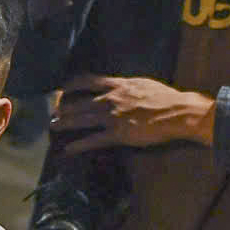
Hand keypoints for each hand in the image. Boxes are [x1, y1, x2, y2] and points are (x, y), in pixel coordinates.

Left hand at [53, 72, 211, 149]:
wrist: (176, 112)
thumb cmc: (165, 97)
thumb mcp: (143, 84)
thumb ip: (128, 86)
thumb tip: (121, 86)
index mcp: (118, 85)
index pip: (89, 80)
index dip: (72, 83)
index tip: (63, 87)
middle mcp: (110, 99)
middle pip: (80, 102)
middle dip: (64, 107)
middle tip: (53, 112)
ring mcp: (112, 117)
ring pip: (82, 119)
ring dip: (65, 123)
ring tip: (53, 126)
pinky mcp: (117, 134)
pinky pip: (93, 140)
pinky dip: (79, 145)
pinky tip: (68, 149)